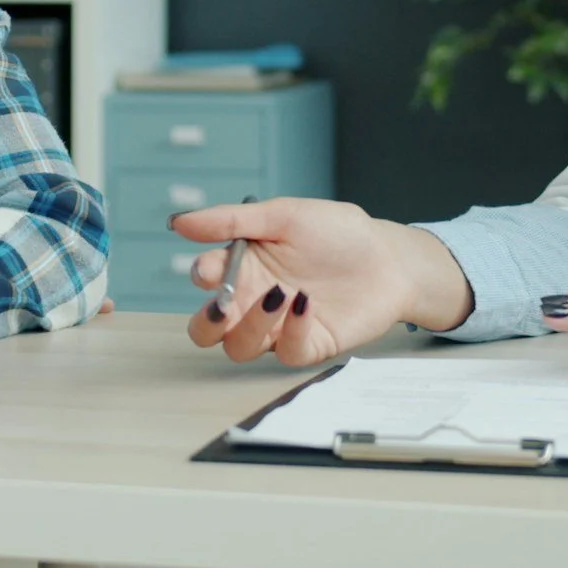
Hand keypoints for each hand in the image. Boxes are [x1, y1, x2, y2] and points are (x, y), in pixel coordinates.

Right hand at [168, 198, 473, 365]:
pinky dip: (290, 330)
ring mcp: (279, 327)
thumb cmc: (337, 232)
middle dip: (207, 323)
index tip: (211, 268)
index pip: (206, 282)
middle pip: (208, 330)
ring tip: (278, 294)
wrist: (389, 256)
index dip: (202, 278)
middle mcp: (254, 302)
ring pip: (241, 347)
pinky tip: (304, 303)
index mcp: (243, 268)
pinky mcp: (309, 344)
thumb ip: (231, 221)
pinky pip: (286, 352)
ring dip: (251, 324)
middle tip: (223, 305)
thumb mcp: (283, 215)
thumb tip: (179, 222)